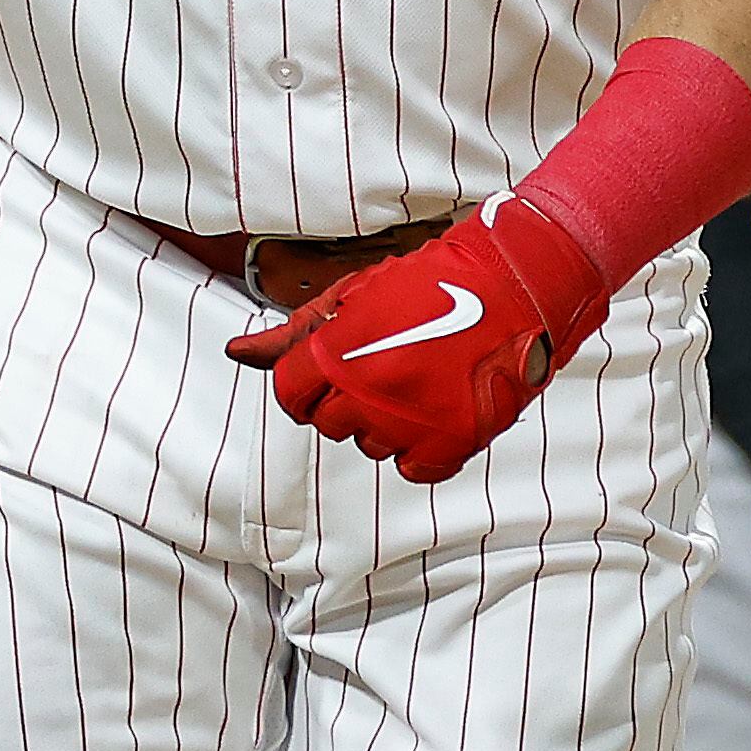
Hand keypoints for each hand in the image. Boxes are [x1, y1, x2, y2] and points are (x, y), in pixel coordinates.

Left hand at [224, 195, 610, 482]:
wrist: (513, 284)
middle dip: (344, 400)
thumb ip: (292, 333)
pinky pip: (413, 467)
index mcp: (337, 353)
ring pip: (370, 445)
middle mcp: (368, 392)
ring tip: (415, 379)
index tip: (327, 375)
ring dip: (383, 423)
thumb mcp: (351, 296)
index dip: (305, 385)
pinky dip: (420, 448)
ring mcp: (410, 421)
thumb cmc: (429, 283)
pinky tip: (433, 410)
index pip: (291, 396)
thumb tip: (238, 352)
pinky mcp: (452, 441)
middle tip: (382, 367)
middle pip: (328, 423)